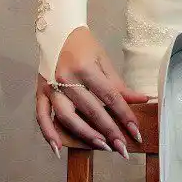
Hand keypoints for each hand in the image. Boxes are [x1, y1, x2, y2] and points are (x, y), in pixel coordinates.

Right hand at [35, 27, 151, 159]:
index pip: (109, 96)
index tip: (136, 131)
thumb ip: (119, 85)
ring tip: (102, 147)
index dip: (124, 115)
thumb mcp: (104, 61)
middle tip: (123, 148)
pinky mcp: (40, 93)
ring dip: (85, 135)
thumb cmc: (84, 46)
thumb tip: (141, 100)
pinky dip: (49, 134)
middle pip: (91, 110)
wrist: (58, 32)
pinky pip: (42, 117)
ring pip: (67, 117)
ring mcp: (51, 87)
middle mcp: (66, 79)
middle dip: (109, 131)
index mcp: (85, 68)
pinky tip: (58, 150)